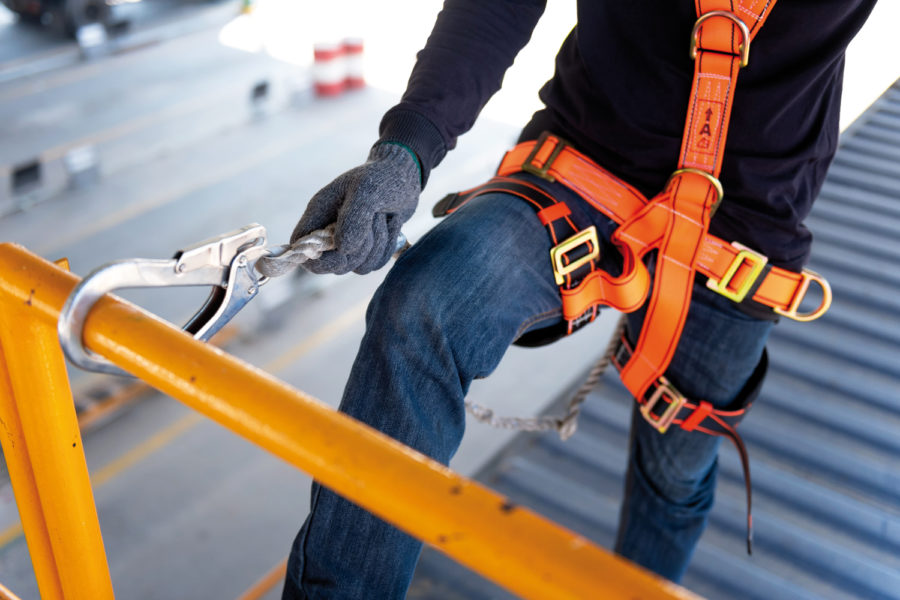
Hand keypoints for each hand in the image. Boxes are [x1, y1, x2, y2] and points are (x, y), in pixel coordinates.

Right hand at [290, 142, 420, 274]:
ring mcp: (349, 241)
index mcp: (319, 213)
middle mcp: (329, 230)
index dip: (315, 257)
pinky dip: (387, 248)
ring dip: (377, 246)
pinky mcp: (367, 248)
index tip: (341, 250)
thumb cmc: (382, 177)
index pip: (300, 246)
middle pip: (333, 264)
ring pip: (358, 267)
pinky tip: (391, 224)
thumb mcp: (367, 190)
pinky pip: (374, 264)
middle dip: (358, 250)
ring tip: (383, 218)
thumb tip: (344, 249)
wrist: (405, 174)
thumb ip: (353, 219)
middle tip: (374, 220)